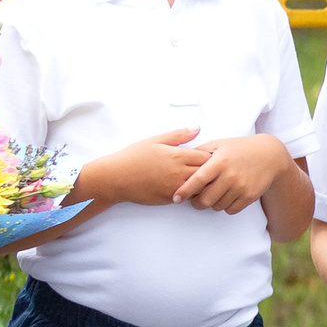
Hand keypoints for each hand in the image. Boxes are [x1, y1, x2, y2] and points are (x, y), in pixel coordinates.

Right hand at [84, 128, 206, 205]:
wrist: (115, 178)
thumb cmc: (133, 157)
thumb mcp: (155, 140)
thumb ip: (179, 135)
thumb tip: (197, 128)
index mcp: (178, 156)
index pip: (208, 158)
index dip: (210, 157)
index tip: (207, 157)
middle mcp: (179, 172)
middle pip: (208, 173)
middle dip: (211, 171)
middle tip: (209, 169)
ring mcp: (175, 187)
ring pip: (201, 187)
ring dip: (204, 184)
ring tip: (200, 179)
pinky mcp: (170, 199)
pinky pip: (189, 197)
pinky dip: (193, 193)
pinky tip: (189, 188)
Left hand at [175, 135, 295, 214]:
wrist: (270, 155)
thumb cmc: (240, 149)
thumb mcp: (219, 145)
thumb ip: (199, 153)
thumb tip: (179, 161)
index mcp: (220, 162)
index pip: (197, 180)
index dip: (184, 191)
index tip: (176, 198)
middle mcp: (230, 175)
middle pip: (205, 200)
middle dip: (196, 203)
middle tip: (195, 200)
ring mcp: (241, 187)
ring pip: (217, 206)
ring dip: (212, 204)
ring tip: (214, 195)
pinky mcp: (250, 196)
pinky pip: (231, 210)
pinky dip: (226, 206)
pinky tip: (227, 197)